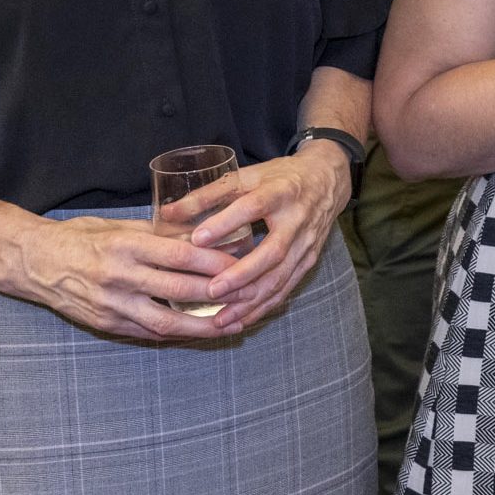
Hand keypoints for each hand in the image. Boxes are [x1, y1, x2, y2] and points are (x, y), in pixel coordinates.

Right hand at [9, 213, 241, 341]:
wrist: (33, 262)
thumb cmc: (79, 237)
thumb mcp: (117, 225)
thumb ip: (157, 233)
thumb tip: (200, 233)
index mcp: (125, 246)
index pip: (179, 255)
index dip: (213, 262)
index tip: (241, 263)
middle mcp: (119, 277)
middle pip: (178, 291)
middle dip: (218, 296)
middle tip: (249, 295)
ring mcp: (112, 305)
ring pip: (166, 323)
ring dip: (203, 327)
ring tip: (232, 325)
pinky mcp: (106, 325)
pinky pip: (148, 334)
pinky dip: (177, 335)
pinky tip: (200, 333)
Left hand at [177, 141, 356, 331]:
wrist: (327, 180)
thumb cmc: (280, 177)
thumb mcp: (248, 175)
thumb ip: (208, 194)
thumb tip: (167, 215)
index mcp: (280, 192)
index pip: (253, 206)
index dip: (225, 222)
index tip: (197, 238)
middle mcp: (298, 219)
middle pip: (272, 251)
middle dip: (242, 274)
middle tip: (211, 290)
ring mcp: (306, 243)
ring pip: (280, 277)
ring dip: (251, 300)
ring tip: (222, 317)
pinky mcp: (309, 260)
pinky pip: (286, 288)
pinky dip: (264, 306)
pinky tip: (242, 319)